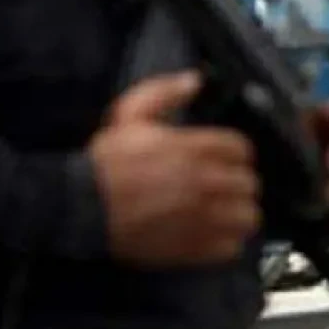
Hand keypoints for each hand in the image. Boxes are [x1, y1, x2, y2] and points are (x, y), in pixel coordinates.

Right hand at [89, 71, 261, 266]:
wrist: (78, 207)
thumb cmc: (105, 163)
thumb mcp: (129, 115)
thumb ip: (164, 92)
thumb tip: (195, 80)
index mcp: (192, 149)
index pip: (241, 149)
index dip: (235, 153)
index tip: (226, 159)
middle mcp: (203, 183)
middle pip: (249, 184)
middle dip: (238, 183)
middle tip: (224, 186)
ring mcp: (201, 219)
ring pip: (248, 217)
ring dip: (239, 213)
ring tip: (225, 212)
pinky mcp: (192, 248)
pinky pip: (231, 247)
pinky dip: (227, 242)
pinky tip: (213, 234)